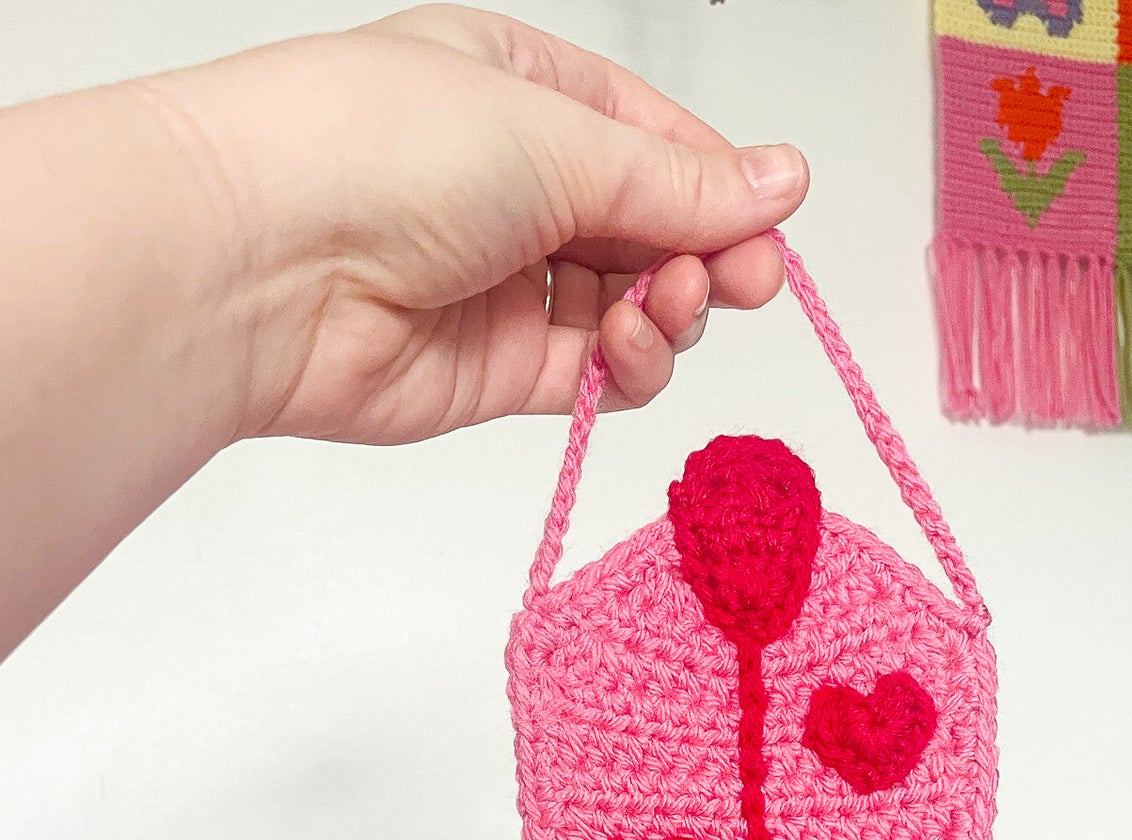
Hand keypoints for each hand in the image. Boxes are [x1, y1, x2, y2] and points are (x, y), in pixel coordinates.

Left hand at [138, 6, 810, 442]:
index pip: (656, 139)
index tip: (768, 225)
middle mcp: (518, 183)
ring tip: (658, 309)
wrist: (260, 265)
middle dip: (706, 255)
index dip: (721, 186)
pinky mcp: (497, 369)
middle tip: (743, 281)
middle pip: (655, 230)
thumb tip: (785, 181)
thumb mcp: (557, 137)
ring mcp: (508, 281)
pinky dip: (627, 367)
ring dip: (668, 314)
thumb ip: (678, 182)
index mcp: (525, 87)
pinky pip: (595, 374)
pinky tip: (623, 347)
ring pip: (634, 308)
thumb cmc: (376, 150)